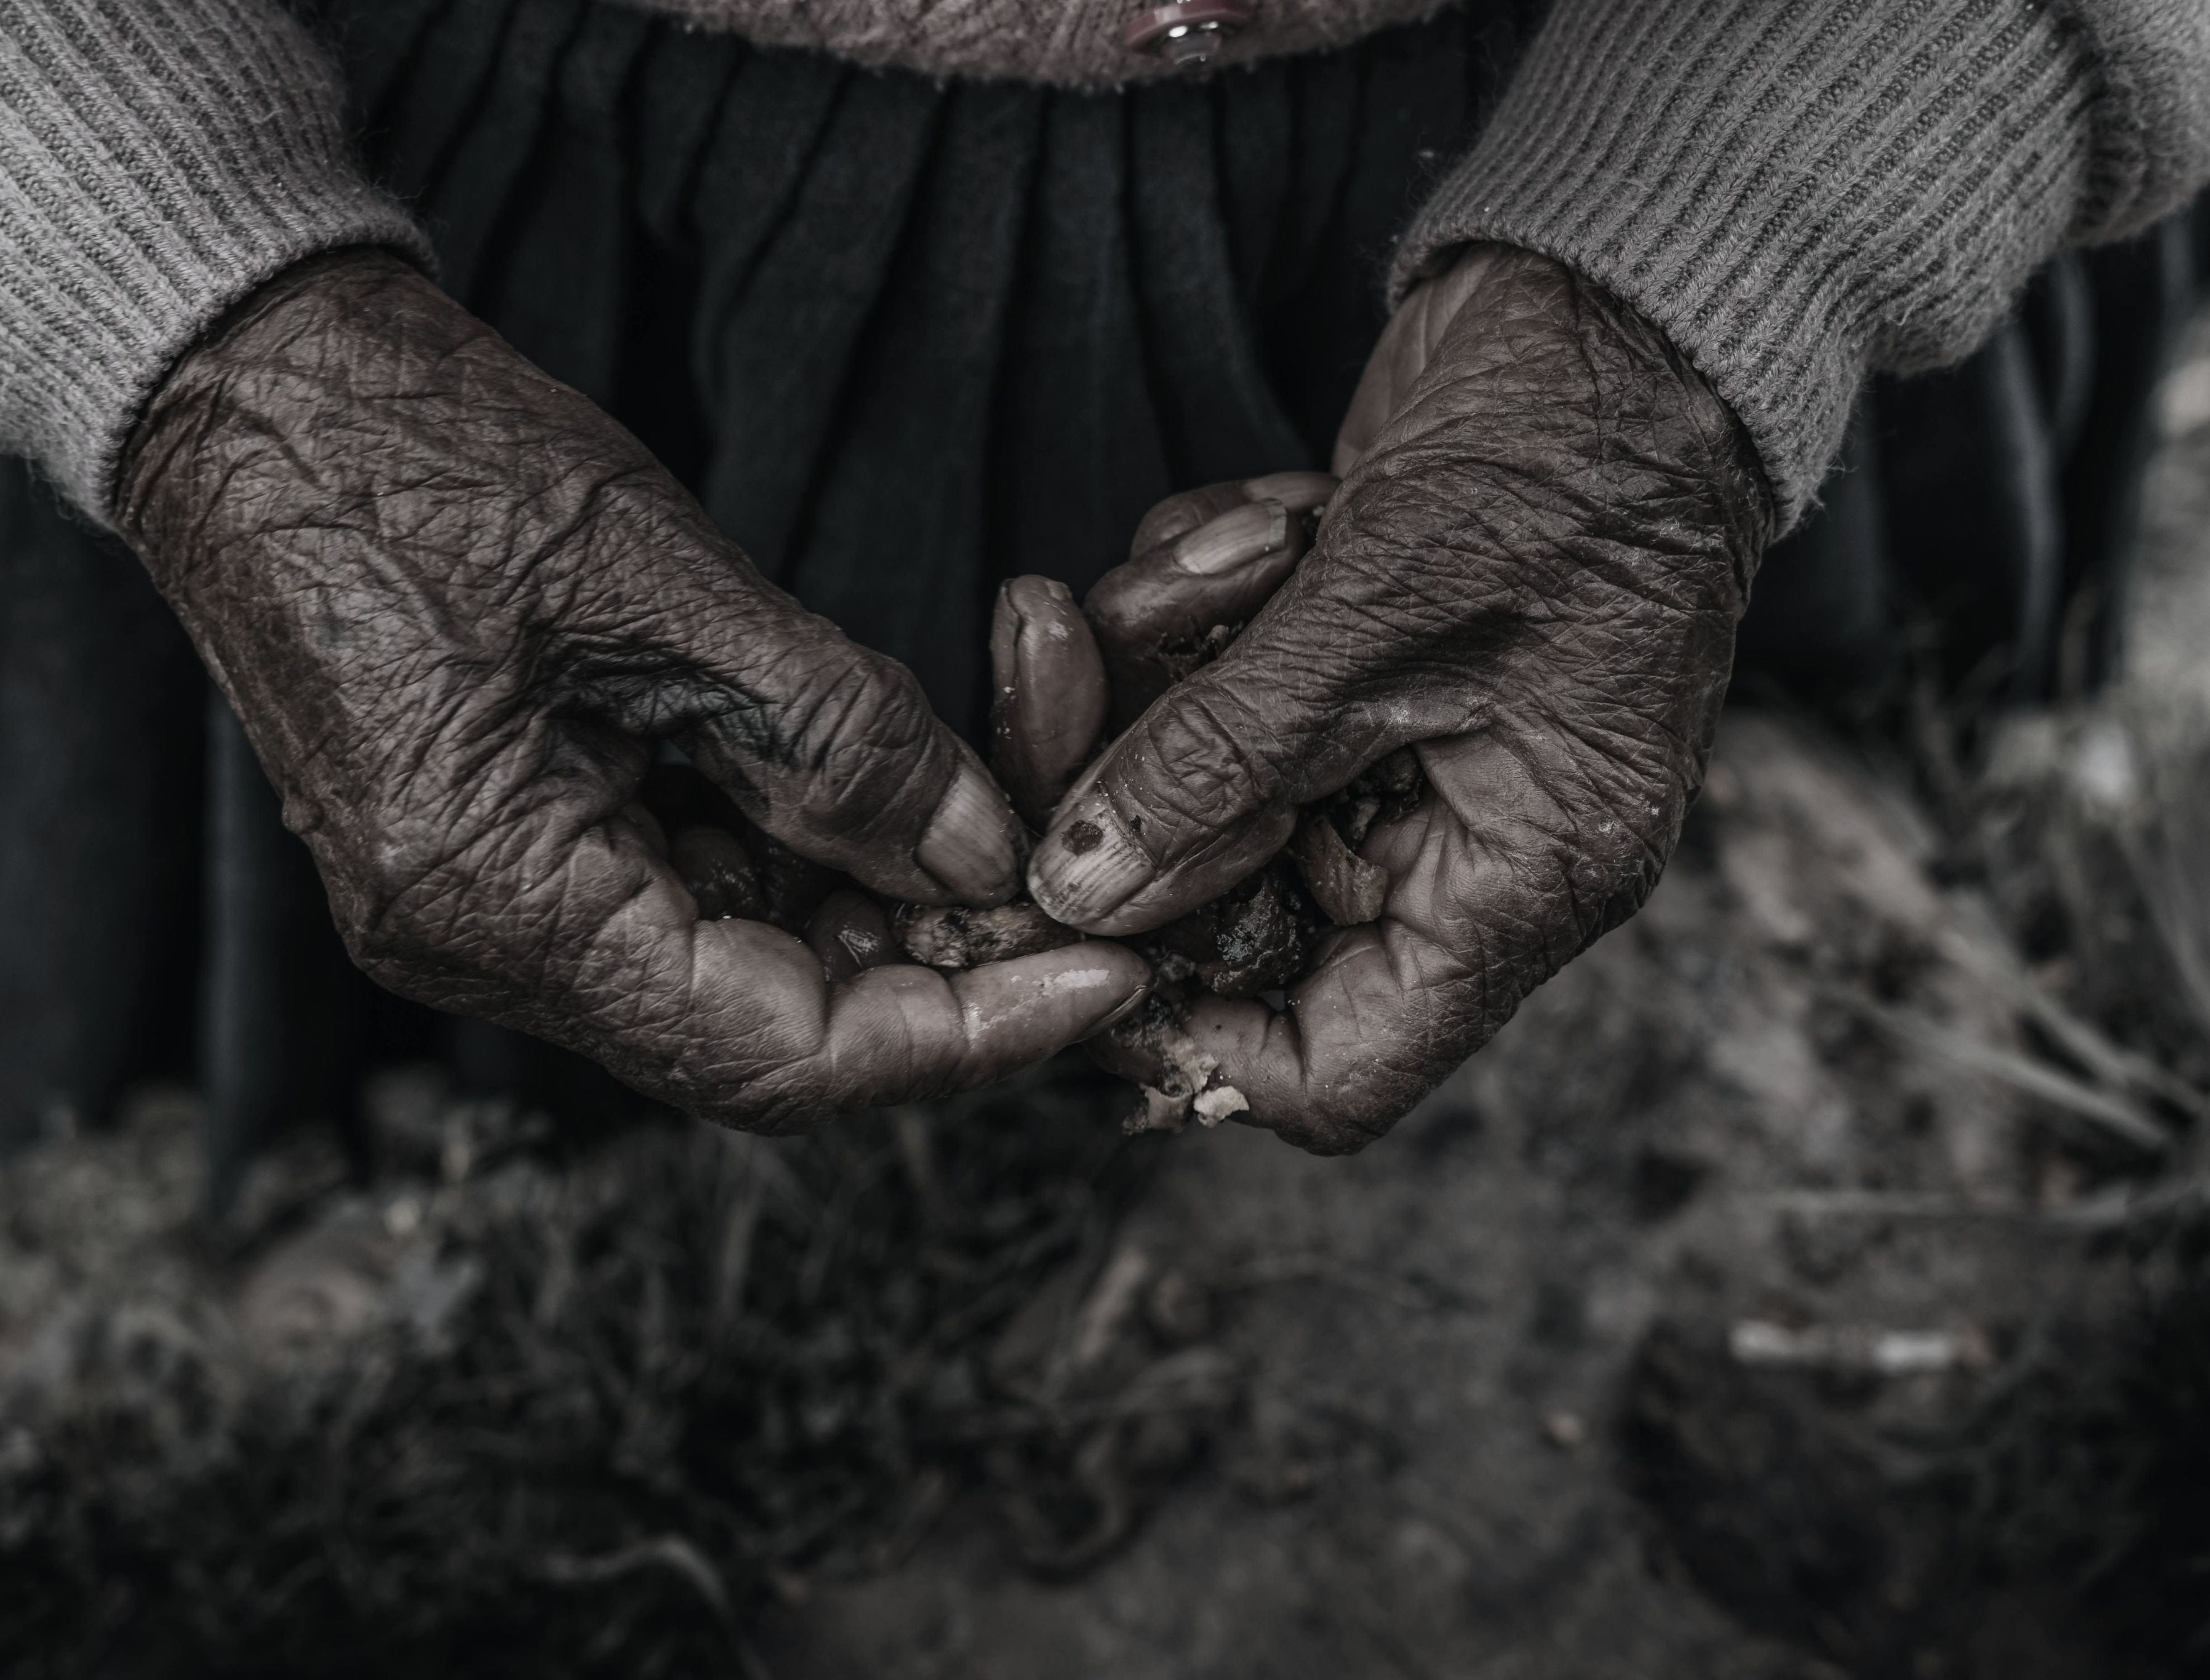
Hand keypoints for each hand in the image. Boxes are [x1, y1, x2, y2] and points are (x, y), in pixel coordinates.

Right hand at [116, 250, 1147, 1129]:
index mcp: (490, 902)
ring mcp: (473, 905)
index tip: (1094, 986)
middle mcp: (472, 944)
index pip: (768, 1053)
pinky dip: (781, 863)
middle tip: (1066, 902)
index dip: (952, 1036)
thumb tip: (982, 853)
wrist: (249, 388)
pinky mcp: (490, 849)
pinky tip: (867, 795)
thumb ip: (832, 736)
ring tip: (986, 829)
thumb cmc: (417, 457)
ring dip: (859, 916)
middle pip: (750, 1035)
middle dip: (923, 977)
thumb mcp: (660, 584)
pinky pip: (666, 900)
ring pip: (718, 969)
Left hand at [1027, 244, 1769, 1151]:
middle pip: (1230, 918)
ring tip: (1240, 551)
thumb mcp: (1373, 616)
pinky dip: (1205, 602)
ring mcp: (1403, 761)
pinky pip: (1216, 692)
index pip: (1331, 1070)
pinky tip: (1272, 516)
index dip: (1188, 1033)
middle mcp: (1460, 848)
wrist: (1622, 305)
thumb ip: (1214, 766)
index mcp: (1519, 884)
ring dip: (1170, 660)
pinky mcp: (1350, 677)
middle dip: (1135, 785)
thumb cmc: (1560, 461)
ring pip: (1202, 790)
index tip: (1071, 931)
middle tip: (1056, 650)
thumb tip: (1077, 891)